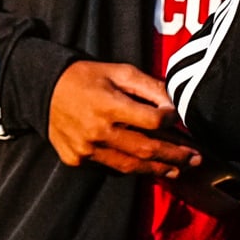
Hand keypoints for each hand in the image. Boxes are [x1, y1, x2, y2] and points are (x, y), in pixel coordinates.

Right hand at [47, 61, 200, 177]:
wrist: (44, 89)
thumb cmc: (87, 77)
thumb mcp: (119, 71)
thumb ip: (149, 86)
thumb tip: (175, 103)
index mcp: (109, 104)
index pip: (152, 120)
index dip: (171, 120)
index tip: (180, 119)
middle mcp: (97, 131)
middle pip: (146, 149)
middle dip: (175, 155)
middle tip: (195, 158)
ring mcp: (85, 149)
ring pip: (130, 165)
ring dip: (157, 168)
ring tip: (177, 169)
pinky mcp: (76, 159)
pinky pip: (110, 166)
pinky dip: (131, 167)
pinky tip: (147, 166)